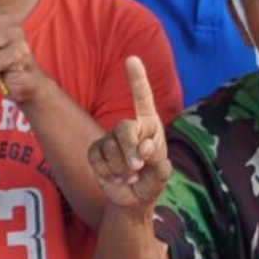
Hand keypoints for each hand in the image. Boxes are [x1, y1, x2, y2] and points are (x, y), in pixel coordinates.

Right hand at [87, 56, 171, 211]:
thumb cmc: (151, 182)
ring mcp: (109, 139)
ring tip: (131, 178)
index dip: (137, 79)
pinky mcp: (96, 152)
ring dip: (122, 167)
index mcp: (150, 126)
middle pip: (124, 127)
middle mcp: (129, 128)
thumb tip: (145, 148)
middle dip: (130, 149)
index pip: (142, 99)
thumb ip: (158, 162)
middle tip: (138, 167)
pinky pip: (97, 158)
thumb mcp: (162, 174)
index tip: (131, 59)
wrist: (133, 200)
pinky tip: (117, 178)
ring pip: (110, 147)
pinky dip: (108, 172)